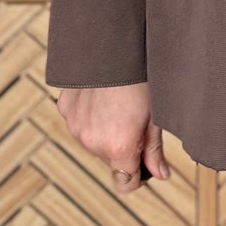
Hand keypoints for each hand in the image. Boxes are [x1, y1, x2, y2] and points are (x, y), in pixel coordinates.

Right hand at [55, 83, 169, 190]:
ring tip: (120, 105)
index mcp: (118, 146)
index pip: (125, 184)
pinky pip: (80, 124)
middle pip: (111, 162)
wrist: (114, 41)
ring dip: (106, 133)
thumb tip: (161, 174)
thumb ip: (154, 150)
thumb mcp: (155, 114)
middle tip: (137, 120)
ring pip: (94, 143)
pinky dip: (91, 117)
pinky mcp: (65, 109)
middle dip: (124, 148)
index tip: (146, 162)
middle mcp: (91, 142)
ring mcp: (75, 126)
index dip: (139, 176)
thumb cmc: (142, 76)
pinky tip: (103, 98)